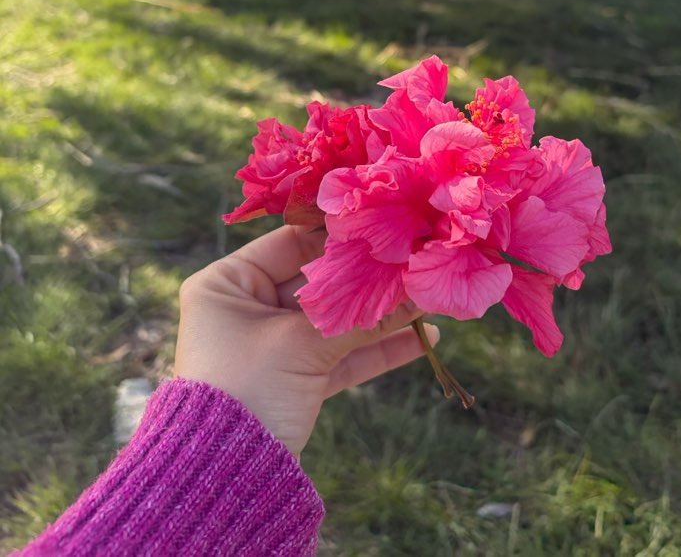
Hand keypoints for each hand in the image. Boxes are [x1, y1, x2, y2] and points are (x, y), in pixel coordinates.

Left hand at [174, 224, 437, 457]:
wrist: (223, 483)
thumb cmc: (247, 392)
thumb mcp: (301, 345)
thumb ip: (359, 313)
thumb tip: (413, 282)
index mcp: (227, 284)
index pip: (292, 244)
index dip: (340, 237)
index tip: (386, 226)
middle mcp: (244, 308)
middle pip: (318, 283)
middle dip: (369, 279)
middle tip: (415, 263)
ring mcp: (269, 345)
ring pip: (334, 321)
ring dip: (380, 315)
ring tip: (428, 300)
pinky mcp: (290, 380)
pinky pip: (337, 355)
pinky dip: (375, 348)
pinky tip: (422, 339)